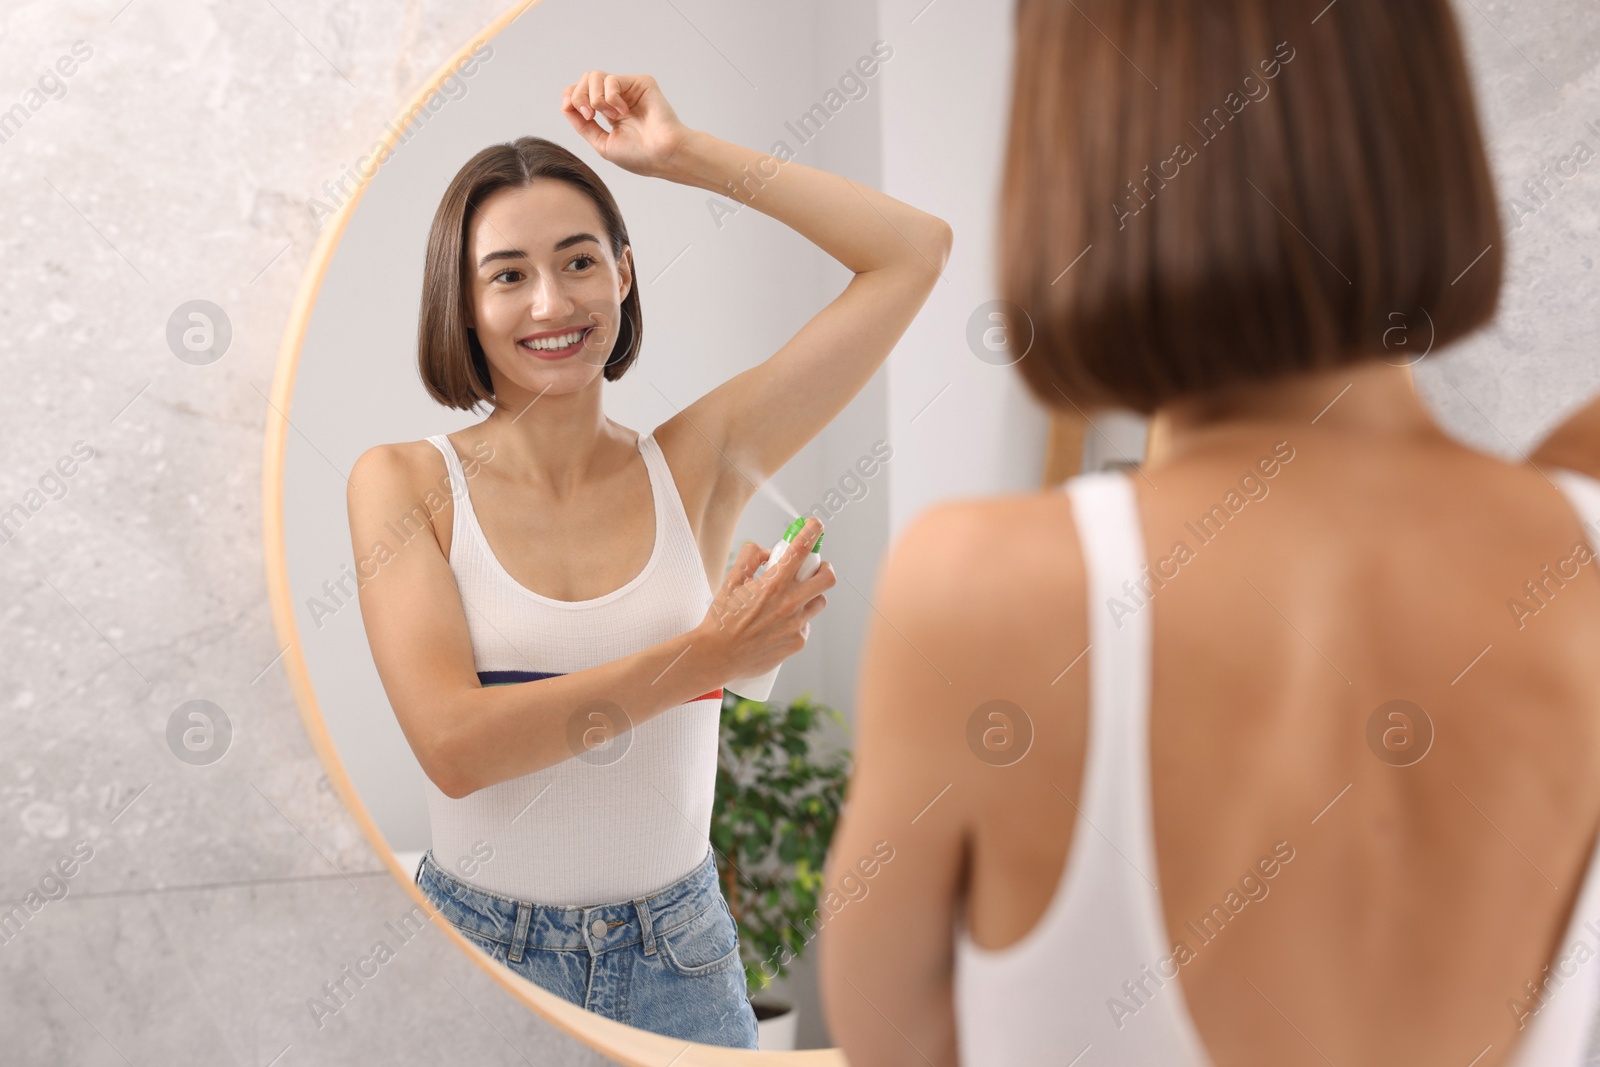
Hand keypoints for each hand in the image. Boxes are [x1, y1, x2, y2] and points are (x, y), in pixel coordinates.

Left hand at [560, 71, 692, 179]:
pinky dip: (611, 97)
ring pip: (595, 76)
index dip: (570, 96)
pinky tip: (623, 111)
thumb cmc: (640, 156)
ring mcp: (629, 90)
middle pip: (584, 80)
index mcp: (610, 112)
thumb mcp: (602, 143)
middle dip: (579, 96)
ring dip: (596, 98)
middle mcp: (619, 98)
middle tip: (590, 115)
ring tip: (612, 116)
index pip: (581, 93)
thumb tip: (565, 105)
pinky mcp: (640, 83)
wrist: (663, 156)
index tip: (569, 108)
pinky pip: (612, 80)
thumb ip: (583, 125)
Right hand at [698, 517, 834, 681]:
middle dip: (824, 568)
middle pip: (827, 578)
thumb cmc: (722, 619)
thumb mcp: (730, 581)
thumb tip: (768, 552)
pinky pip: (806, 625)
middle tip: (815, 569)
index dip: (812, 532)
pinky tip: (779, 625)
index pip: (801, 549)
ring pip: (819, 602)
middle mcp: (790, 603)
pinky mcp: (797, 642)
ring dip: (811, 596)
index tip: (816, 525)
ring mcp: (796, 624)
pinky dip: (797, 621)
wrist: (718, 655)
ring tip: (791, 600)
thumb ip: (750, 558)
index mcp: (773, 583)